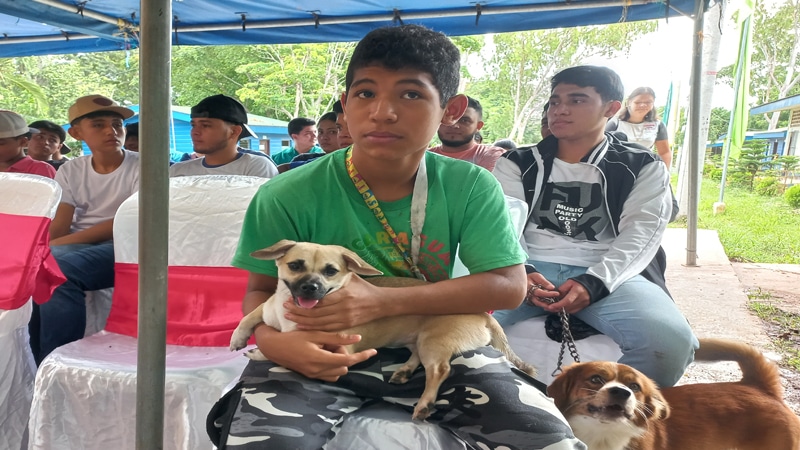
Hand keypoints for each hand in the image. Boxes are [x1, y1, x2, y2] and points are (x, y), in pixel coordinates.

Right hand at [255, 326, 376, 381]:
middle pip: (344, 366)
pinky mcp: (311, 376)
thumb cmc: (293, 337)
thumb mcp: (316, 334)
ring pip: (338, 372)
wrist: (274, 347)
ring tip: (326, 347)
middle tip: (331, 342)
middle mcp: (318, 371)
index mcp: (320, 359)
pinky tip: (323, 354)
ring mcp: (314, 375)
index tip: (373, 351)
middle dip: (343, 354)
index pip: (348, 360)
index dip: (362, 356)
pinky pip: (329, 374)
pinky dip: (331, 366)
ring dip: (338, 361)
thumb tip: (358, 339)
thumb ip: (337, 337)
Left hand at [284, 275, 385, 330]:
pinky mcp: (346, 325)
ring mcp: (345, 318)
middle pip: (317, 313)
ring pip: (320, 323)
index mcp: (343, 295)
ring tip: (290, 318)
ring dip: (303, 321)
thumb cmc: (363, 288)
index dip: (303, 303)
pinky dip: (314, 329)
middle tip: (285, 308)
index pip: (319, 302)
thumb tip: (319, 270)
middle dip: (299, 312)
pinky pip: (327, 329)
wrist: (379, 303)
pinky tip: (303, 327)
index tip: (291, 299)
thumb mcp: (351, 278)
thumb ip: (336, 276)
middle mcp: (343, 308)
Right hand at [525, 272, 560, 308]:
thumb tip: (552, 288)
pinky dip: (546, 306)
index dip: (549, 294)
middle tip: (557, 305)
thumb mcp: (537, 276)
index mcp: (529, 288)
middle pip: (539, 302)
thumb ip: (544, 282)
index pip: (540, 293)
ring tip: (557, 308)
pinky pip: (540, 305)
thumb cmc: (530, 277)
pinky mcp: (533, 301)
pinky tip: (553, 307)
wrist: (523, 280)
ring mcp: (530, 299)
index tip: (557, 293)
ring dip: (548, 307)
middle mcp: (529, 296)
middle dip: (548, 305)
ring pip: (539, 305)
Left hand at [545, 279, 589, 313]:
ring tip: (553, 307)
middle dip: (557, 308)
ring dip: (561, 310)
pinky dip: (566, 310)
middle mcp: (581, 299)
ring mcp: (583, 304)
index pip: (567, 301)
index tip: (551, 306)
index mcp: (577, 291)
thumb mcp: (570, 282)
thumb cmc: (580, 283)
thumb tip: (554, 295)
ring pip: (569, 310)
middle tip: (548, 307)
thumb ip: (562, 289)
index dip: (558, 304)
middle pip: (567, 307)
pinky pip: (573, 311)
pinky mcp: (583, 307)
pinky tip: (561, 308)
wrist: (592, 286)